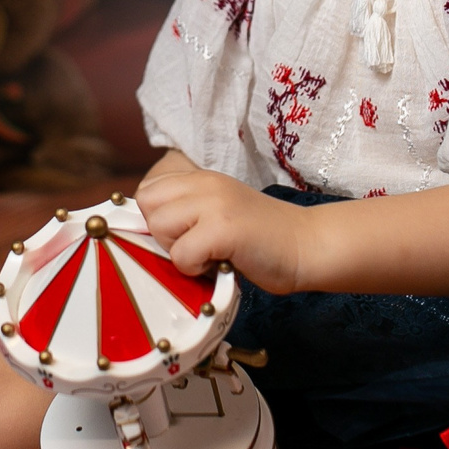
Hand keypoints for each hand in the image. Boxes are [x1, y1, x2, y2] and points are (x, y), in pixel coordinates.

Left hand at [134, 164, 309, 293]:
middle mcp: (205, 184)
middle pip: (147, 206)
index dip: (155, 219)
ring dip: (178, 251)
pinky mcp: (223, 229)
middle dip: (163, 235)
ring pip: (159, 227)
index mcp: (201, 179)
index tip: (179, 236)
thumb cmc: (261, 239)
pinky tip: (219, 264)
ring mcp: (214, 204)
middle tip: (196, 247)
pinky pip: (181, 254)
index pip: (147, 191)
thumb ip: (186, 213)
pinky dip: (194, 269)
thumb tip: (140, 232)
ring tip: (209, 255)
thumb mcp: (218, 212)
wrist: (308, 245)